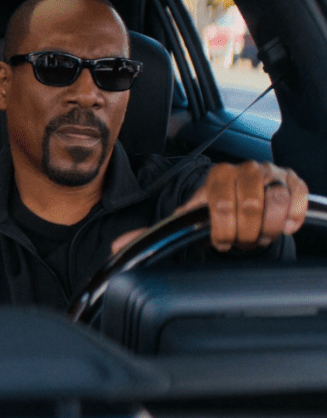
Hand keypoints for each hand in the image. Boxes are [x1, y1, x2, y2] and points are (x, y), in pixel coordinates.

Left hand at [111, 161, 307, 255]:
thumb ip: (156, 232)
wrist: (247, 204)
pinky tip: (281, 224)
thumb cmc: (217, 212)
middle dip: (244, 233)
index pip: (220, 206)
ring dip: (267, 228)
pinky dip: (292, 217)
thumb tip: (118, 247)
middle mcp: (244, 169)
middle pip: (249, 206)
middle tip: (240, 241)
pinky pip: (298, 199)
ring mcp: (270, 174)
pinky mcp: (294, 181)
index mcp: (215, 176)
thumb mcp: (188, 220)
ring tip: (257, 234)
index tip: (220, 242)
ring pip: (275, 203)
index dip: (222, 232)